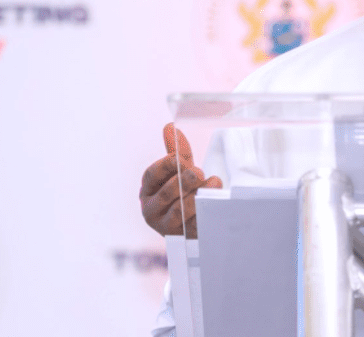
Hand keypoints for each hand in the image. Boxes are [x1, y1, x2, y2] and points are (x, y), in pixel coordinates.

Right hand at [139, 123, 221, 237]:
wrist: (191, 224)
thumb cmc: (182, 192)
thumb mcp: (179, 171)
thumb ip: (177, 152)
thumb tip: (170, 126)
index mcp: (147, 190)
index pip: (152, 175)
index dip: (166, 165)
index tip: (180, 158)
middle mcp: (151, 209)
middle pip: (167, 193)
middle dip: (183, 181)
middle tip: (198, 172)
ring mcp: (166, 225)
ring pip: (179, 211)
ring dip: (196, 196)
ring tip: (213, 183)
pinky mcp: (183, 237)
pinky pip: (193, 226)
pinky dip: (205, 213)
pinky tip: (215, 202)